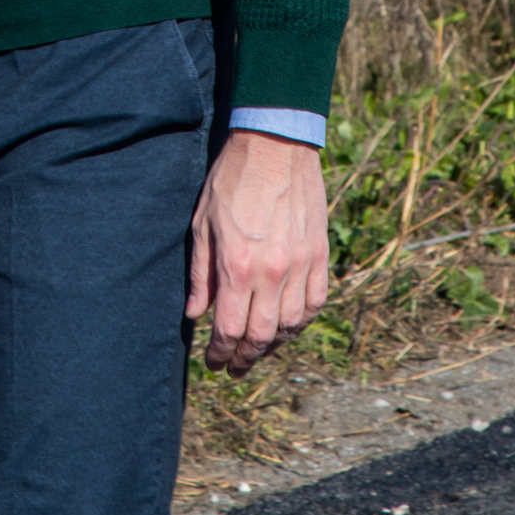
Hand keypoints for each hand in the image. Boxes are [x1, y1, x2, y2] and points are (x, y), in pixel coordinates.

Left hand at [190, 128, 331, 373]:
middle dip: (244, 358)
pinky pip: (314, 303)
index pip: (229, 329)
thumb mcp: (202, 224)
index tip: (212, 362)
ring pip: (290, 326)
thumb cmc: (230, 180)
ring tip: (257, 352)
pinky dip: (300, 322)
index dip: (219, 352)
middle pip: (261, 336)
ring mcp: (301, 265)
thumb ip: (200, 274)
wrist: (275, 146)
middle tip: (233, 368)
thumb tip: (194, 314)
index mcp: (237, 266)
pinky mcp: (320, 255)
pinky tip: (286, 328)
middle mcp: (272, 272)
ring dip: (273, 346)